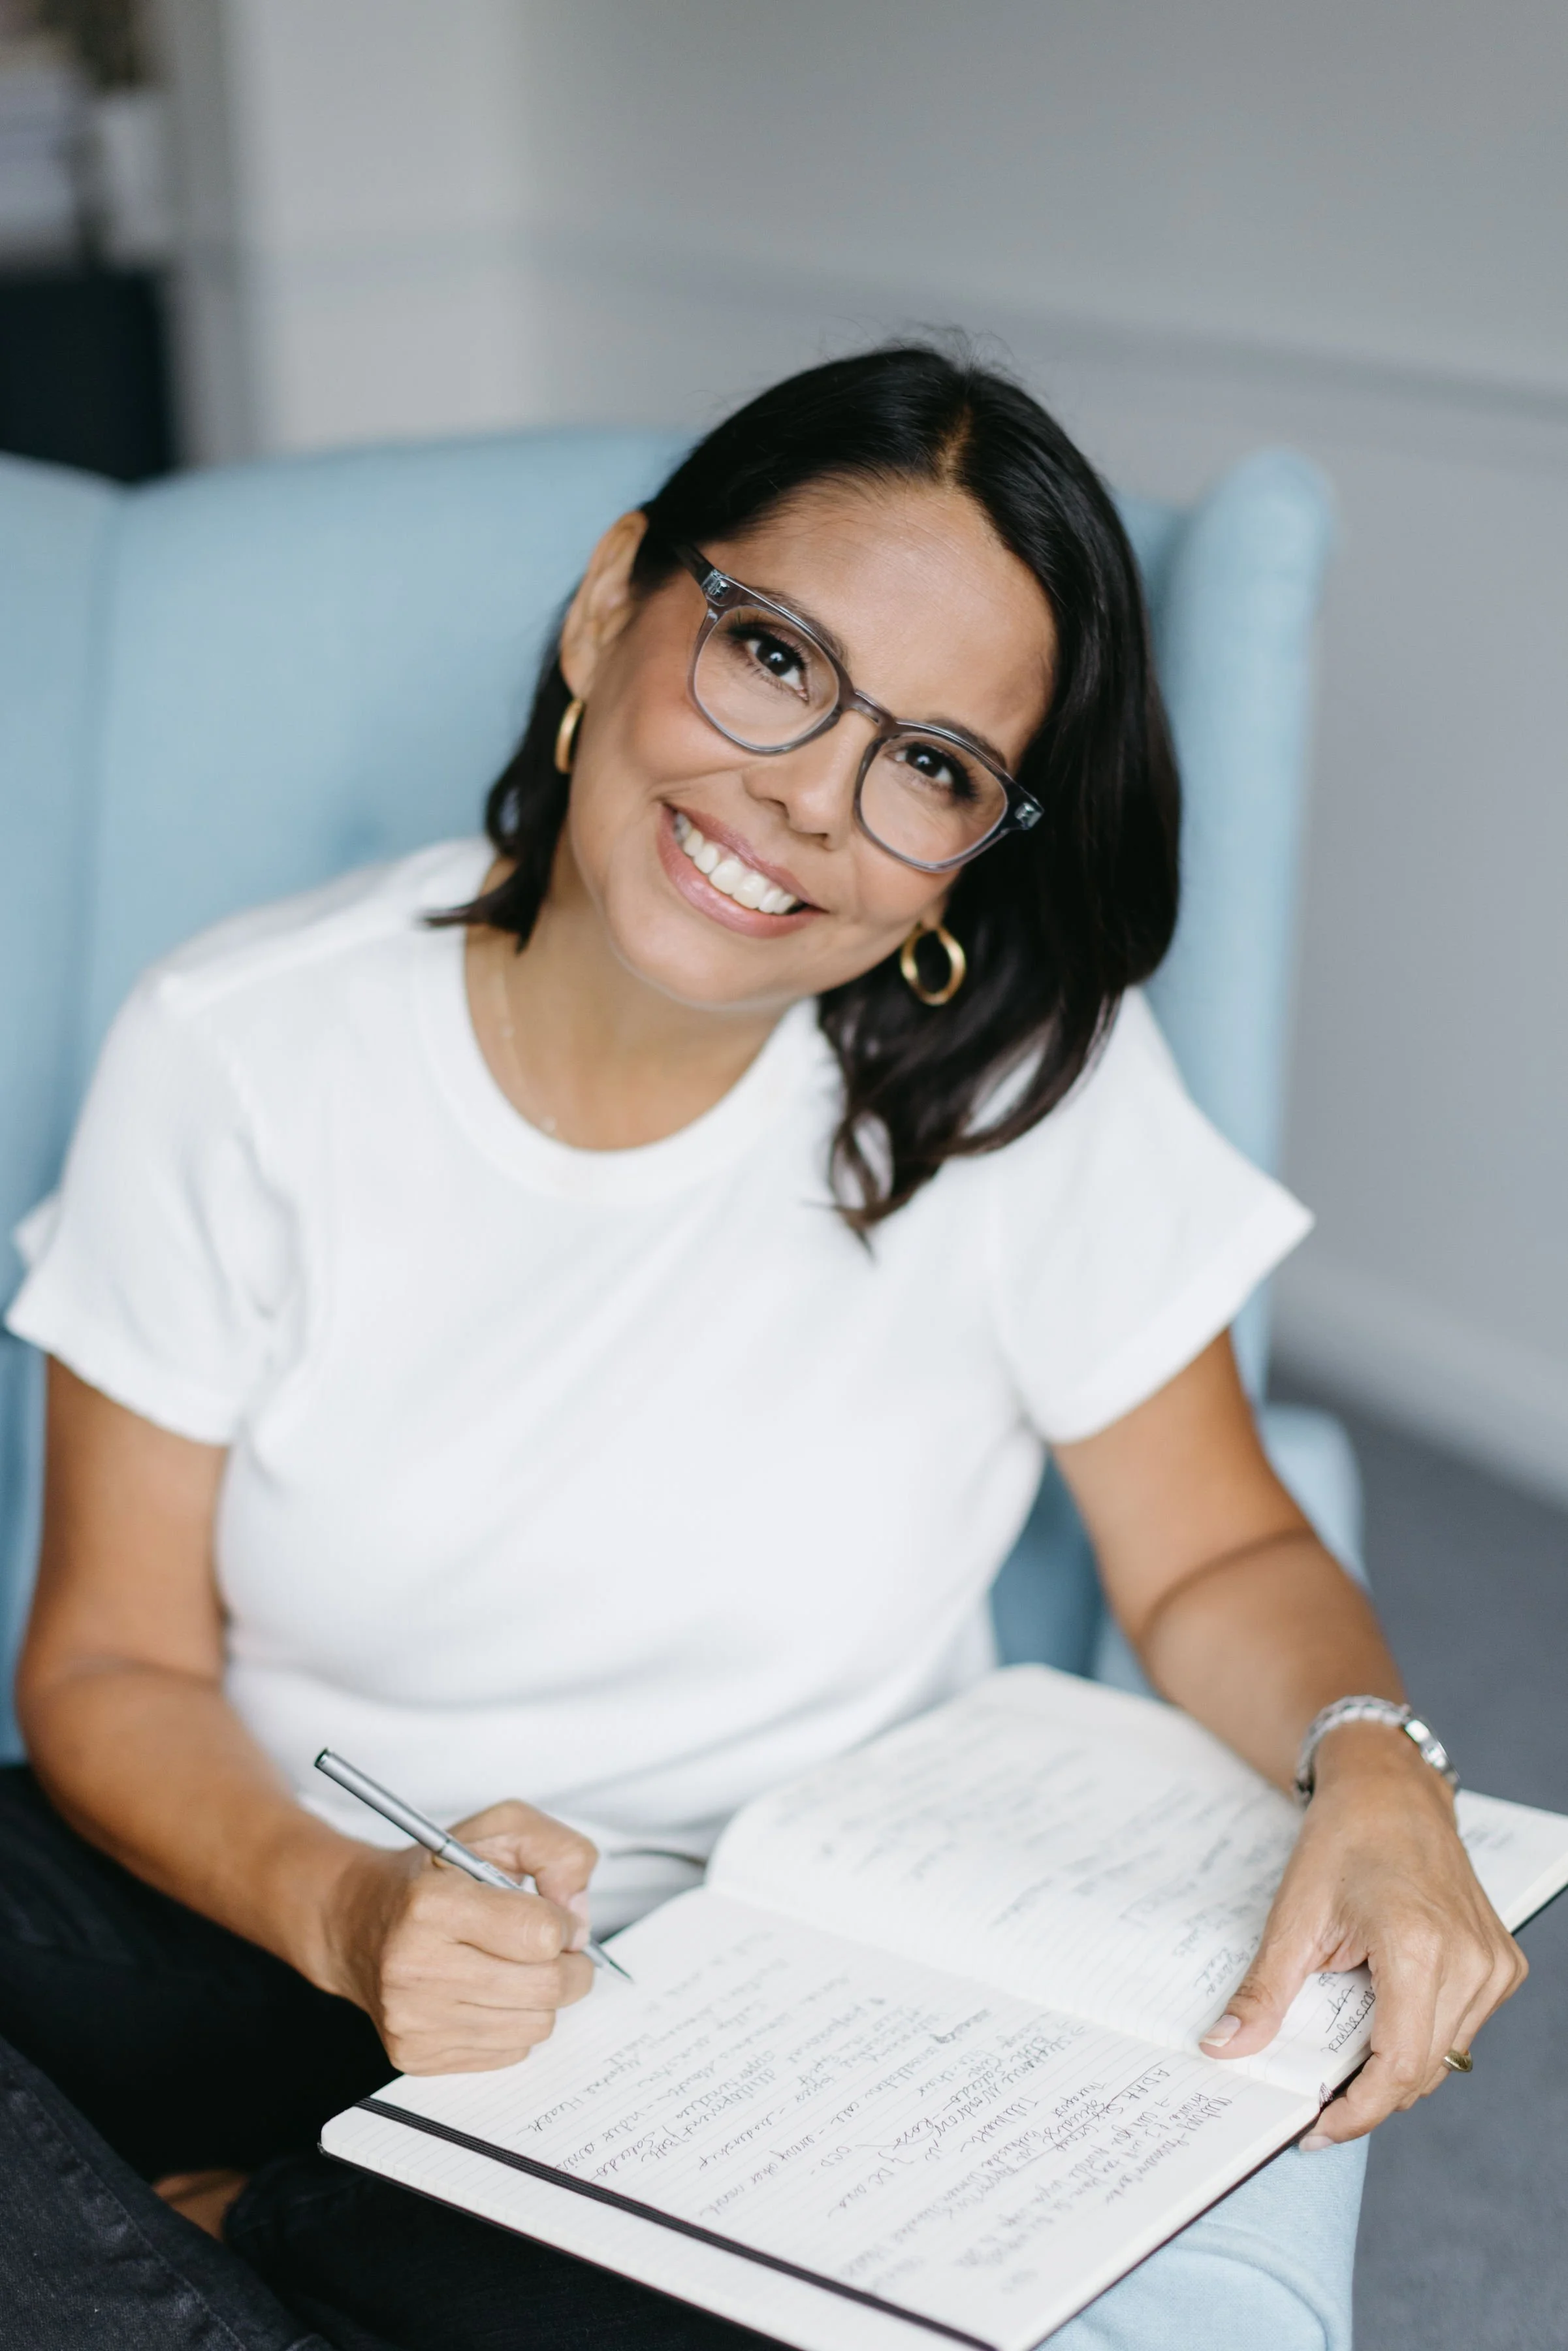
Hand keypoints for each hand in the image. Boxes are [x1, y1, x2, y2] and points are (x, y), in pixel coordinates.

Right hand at [322, 1800, 597, 2072]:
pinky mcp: (416, 2055)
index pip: (541, 1934)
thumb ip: (556, 1850)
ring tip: (516, 1966)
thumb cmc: (432, 1876)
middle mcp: (416, 1967)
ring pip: (535, 2026)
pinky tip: (488, 1992)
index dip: (561, 1922)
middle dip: (568, 1966)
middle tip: (553, 1948)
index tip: (550, 1914)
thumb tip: (578, 1916)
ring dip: (542, 1996)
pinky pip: (509, 2053)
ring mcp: (413, 2019)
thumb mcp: (498, 1830)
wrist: (357, 1921)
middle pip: (546, 1987)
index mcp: (433, 1905)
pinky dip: (514, 2023)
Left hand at [1200, 1725, 1526, 2142]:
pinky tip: (1385, 2011)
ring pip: (1445, 2057)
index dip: (1358, 2112)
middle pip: (1422, 2070)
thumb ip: (1263, 1992)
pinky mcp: (1502, 1964)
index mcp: (1417, 1948)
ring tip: (1347, 2046)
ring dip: (1396, 2066)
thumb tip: (1224, 2048)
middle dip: (1369, 2095)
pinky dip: (1422, 2036)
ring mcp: (1493, 1964)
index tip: (1317, 2129)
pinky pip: (1461, 2028)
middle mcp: (1468, 1961)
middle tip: (1318, 2097)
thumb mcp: (1293, 1916)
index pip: (1399, 2067)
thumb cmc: (1341, 1841)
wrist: (1391, 1790)